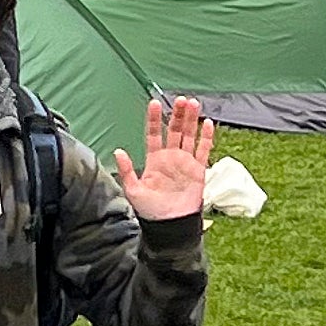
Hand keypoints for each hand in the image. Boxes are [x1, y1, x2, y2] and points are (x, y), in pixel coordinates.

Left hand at [114, 97, 214, 222]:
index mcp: (154, 160)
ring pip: (189, 136)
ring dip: (191, 120)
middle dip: (177, 114)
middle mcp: (170, 158)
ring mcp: (185, 162)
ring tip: (193, 103)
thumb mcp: (133, 190)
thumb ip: (126, 170)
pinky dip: (206, 137)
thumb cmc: (151, 210)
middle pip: (174, 130)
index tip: (154, 103)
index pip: (154, 134)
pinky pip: (204, 150)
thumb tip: (118, 151)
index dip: (154, 119)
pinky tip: (208, 123)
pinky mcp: (199, 170)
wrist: (171, 225)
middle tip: (180, 99)